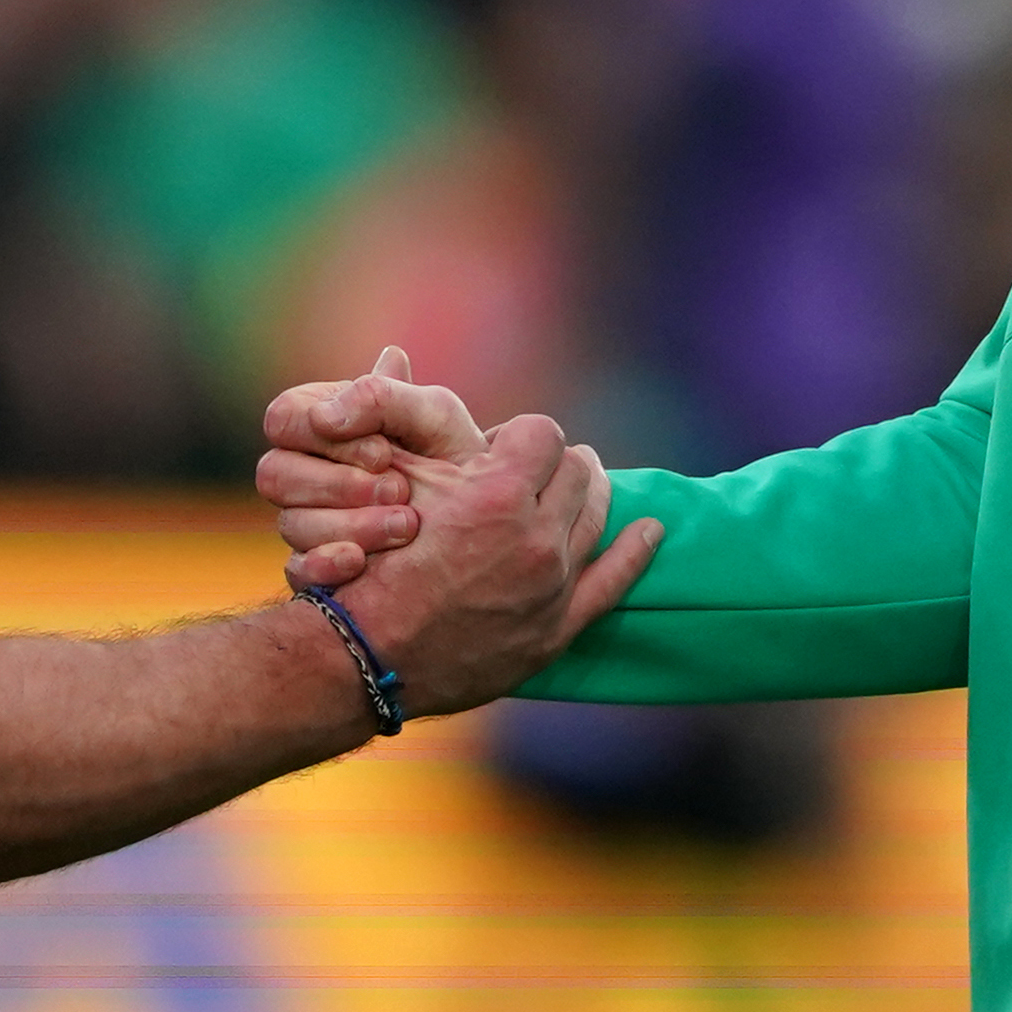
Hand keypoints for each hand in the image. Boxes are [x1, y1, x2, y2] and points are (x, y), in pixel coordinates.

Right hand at [258, 354, 662, 716]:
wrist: (364, 658)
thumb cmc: (364, 565)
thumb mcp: (383, 481)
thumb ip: (400, 417)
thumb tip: (394, 353)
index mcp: (498, 493)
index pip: (542, 432)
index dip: (519, 436)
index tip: (501, 448)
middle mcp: (536, 537)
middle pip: (578, 471)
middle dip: (555, 463)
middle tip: (535, 470)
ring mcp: (552, 585)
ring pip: (597, 516)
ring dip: (589, 494)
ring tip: (579, 487)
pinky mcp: (557, 627)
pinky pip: (615, 581)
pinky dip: (635, 549)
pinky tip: (648, 531)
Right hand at [259, 349, 475, 584]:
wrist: (487, 518)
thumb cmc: (455, 454)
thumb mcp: (434, 414)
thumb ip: (382, 397)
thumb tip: (323, 417)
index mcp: (324, 422)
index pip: (283, 419)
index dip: (325, 437)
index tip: (384, 453)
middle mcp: (306, 471)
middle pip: (275, 474)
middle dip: (339, 485)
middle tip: (399, 491)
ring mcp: (307, 520)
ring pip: (291, 524)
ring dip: (351, 525)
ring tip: (407, 526)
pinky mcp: (316, 566)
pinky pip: (296, 570)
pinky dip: (326, 565)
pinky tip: (360, 563)